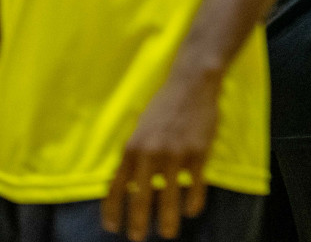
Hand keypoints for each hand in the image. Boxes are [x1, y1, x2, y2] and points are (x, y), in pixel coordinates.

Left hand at [102, 72, 219, 240]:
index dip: (113, 211)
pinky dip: (194, 202)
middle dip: (138, 223)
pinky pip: (195, 186)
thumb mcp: (140, 129)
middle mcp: (150, 154)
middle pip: (141, 198)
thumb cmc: (163, 106)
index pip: (116, 188)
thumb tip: (130, 183)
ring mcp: (175, 155)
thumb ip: (134, 154)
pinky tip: (192, 211)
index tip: (113, 228)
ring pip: (169, 197)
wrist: (191, 84)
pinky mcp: (197, 153)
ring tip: (168, 233)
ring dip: (168, 220)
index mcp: (131, 148)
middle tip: (137, 239)